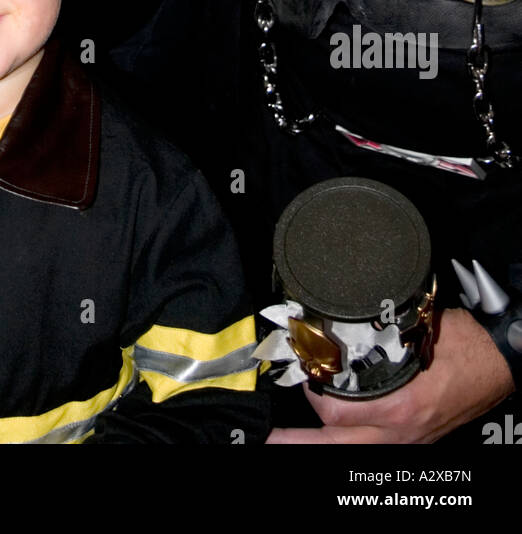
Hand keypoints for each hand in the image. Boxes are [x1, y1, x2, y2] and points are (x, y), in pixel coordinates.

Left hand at [266, 308, 514, 444]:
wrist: (498, 361)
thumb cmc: (463, 344)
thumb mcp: (417, 331)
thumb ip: (380, 333)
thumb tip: (342, 319)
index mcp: (400, 406)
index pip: (336, 413)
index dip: (310, 395)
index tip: (296, 375)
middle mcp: (400, 431)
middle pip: (335, 443)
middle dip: (298, 443)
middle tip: (269, 438)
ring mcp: (407, 439)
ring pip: (350, 449)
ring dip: (319, 441)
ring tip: (287, 439)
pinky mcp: (413, 438)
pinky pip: (369, 444)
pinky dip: (345, 438)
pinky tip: (329, 431)